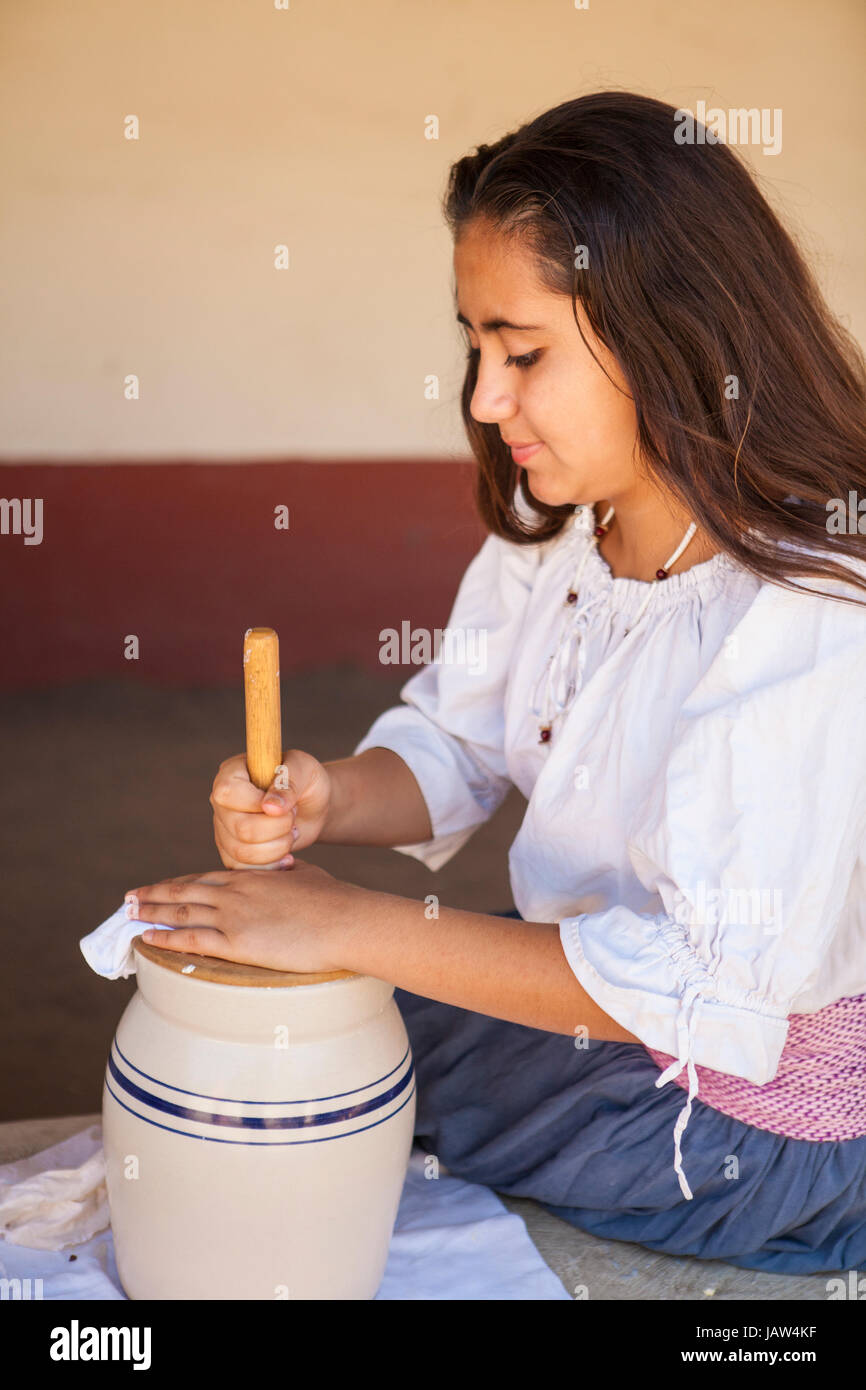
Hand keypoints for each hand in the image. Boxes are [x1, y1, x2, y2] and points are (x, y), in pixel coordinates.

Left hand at [125, 859, 356, 973]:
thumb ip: (289, 873)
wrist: (345, 920)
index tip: (161, 886)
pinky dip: (165, 937)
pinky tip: (147, 937)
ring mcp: (234, 915)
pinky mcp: (238, 942)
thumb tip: (288, 869)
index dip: (178, 883)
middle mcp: (235, 892)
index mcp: (251, 877)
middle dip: (154, 895)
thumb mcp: (306, 876)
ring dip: (151, 912)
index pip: (203, 878)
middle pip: (184, 891)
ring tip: (129, 915)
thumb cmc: (334, 900)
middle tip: (130, 898)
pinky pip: (191, 938)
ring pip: (181, 912)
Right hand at [210, 750, 331, 868]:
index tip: (283, 805)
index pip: (227, 792)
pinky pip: (243, 869)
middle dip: (278, 828)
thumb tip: (270, 808)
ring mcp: (224, 829)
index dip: (256, 803)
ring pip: (242, 852)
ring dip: (278, 847)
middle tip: (293, 818)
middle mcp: (222, 803)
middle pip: (239, 827)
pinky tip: (287, 856)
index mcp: (231, 773)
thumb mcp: (305, 770)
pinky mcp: (232, 853)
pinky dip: (271, 866)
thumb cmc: (306, 782)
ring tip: (292, 833)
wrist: (312, 808)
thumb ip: (288, 783)